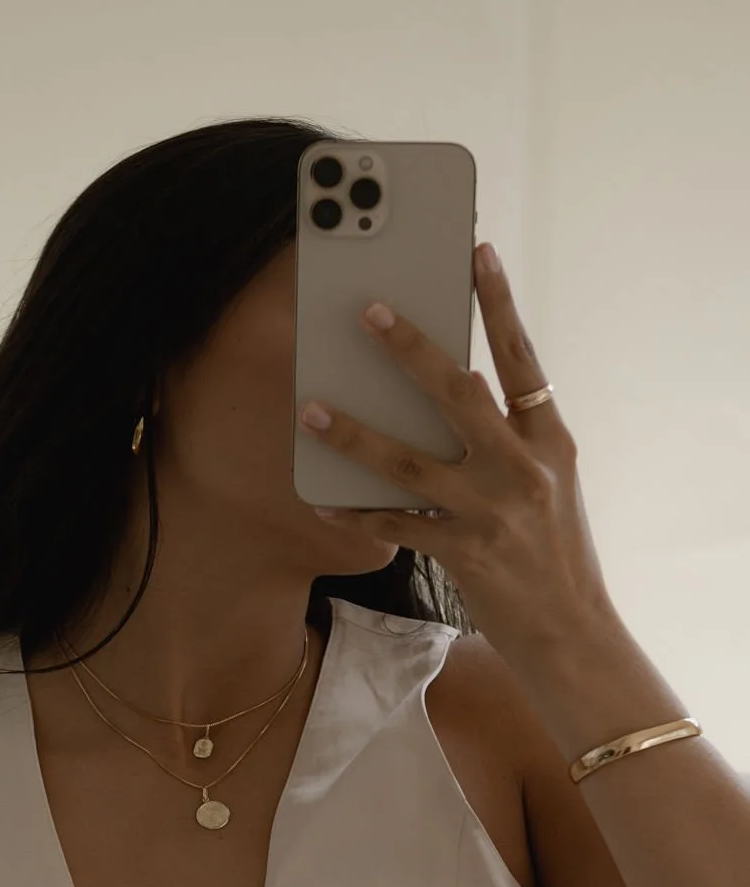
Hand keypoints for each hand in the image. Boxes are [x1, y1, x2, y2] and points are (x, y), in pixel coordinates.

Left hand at [297, 241, 616, 669]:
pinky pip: (396, 526)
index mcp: (550, 440)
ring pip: (409, 462)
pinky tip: (322, 497)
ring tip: (312, 410)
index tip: (476, 252)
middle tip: (369, 311)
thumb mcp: (551, 484)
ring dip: (355, 433)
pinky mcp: (465, 554)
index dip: (499, 303)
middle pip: (458, 393)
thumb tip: (447, 391)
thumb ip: (510, 438)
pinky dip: (356, 512)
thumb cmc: (556, 553)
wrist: (574, 633)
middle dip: (411, 350)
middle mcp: (523, 468)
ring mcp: (492, 512)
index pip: (523, 357)